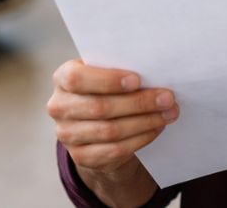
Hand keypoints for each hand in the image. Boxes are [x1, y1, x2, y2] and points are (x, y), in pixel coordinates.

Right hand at [47, 59, 177, 175]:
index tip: (137, 80)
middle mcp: (59, 107)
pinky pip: (115, 150)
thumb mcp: (104, 75)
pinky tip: (156, 128)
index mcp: (63, 78)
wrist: (95, 125)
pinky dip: (140, 138)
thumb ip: (119, 71)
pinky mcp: (81, 156)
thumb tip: (154, 75)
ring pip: (110, 130)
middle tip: (167, 98)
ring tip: (168, 113)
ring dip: (145, 122)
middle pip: (100, 107)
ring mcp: (67, 135)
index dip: (108, 80)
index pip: (78, 79)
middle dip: (138, 103)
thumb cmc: (104, 90)